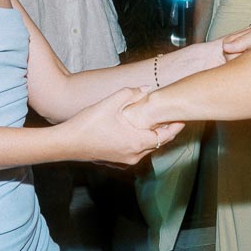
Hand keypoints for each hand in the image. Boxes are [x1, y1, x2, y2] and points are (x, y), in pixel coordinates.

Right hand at [60, 87, 181, 166]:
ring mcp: (126, 160)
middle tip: (172, 116)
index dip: (176, 125)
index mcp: (137, 142)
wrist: (67, 143)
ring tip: (156, 122)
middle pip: (158, 143)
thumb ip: (131, 93)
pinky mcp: (117, 161)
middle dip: (166, 130)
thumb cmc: (88, 124)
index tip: (183, 117)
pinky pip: (136, 152)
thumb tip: (147, 89)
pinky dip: (140, 142)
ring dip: (153, 136)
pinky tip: (136, 131)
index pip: (166, 135)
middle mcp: (135, 155)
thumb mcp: (110, 102)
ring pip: (147, 148)